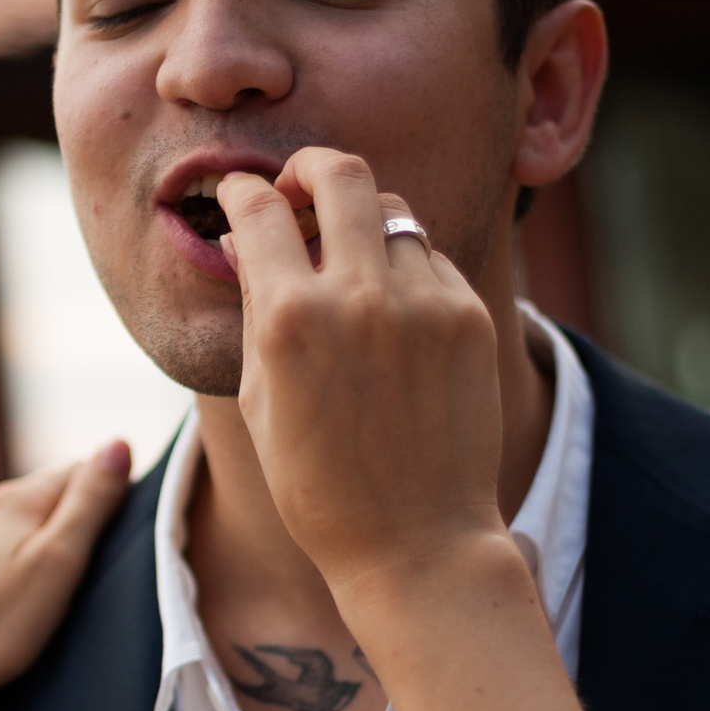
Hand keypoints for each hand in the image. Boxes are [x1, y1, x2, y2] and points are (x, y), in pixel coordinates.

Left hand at [0, 444, 132, 710]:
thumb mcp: (60, 563)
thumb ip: (90, 502)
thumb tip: (118, 443)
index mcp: (14, 501)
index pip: (74, 472)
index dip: (101, 493)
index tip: (116, 528)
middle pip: (33, 499)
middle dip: (58, 521)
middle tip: (76, 568)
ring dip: (18, 544)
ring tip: (30, 589)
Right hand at [215, 148, 506, 599]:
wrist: (416, 542)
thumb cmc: (319, 484)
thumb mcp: (261, 398)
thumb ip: (255, 308)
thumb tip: (245, 241)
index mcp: (289, 318)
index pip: (258, 208)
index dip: (240, 190)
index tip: (240, 193)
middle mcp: (359, 297)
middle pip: (339, 172)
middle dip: (310, 168)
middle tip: (300, 189)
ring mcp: (423, 303)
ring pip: (393, 211)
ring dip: (363, 221)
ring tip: (352, 257)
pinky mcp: (469, 316)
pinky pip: (432, 259)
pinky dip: (406, 268)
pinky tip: (394, 310)